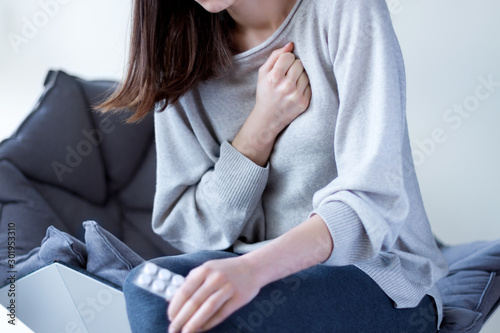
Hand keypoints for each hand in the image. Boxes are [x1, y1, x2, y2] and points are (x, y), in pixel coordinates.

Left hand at [167, 256, 261, 332]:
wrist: (253, 268)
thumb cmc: (225, 270)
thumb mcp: (207, 269)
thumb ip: (189, 282)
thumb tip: (171, 299)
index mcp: (204, 270)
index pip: (185, 290)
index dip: (175, 306)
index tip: (170, 317)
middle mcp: (216, 278)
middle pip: (194, 302)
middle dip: (181, 318)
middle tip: (173, 329)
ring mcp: (228, 288)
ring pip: (207, 309)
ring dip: (194, 323)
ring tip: (185, 332)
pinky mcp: (238, 298)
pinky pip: (221, 314)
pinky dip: (209, 323)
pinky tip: (201, 329)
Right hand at [232, 41, 311, 165]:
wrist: (267, 118)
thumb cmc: (265, 93)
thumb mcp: (263, 73)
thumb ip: (275, 56)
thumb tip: (291, 44)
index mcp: (273, 77)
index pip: (288, 56)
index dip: (286, 59)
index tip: (283, 66)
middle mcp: (285, 86)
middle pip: (299, 64)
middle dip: (294, 67)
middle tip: (287, 75)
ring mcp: (295, 95)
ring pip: (306, 74)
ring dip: (300, 76)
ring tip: (291, 83)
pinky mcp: (303, 103)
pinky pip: (310, 85)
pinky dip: (304, 86)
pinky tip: (295, 91)